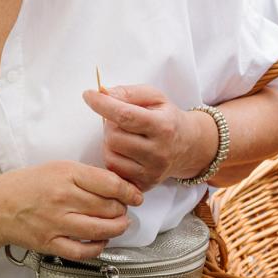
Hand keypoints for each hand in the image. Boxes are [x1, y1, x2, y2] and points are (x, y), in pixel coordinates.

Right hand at [0, 160, 142, 261]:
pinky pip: (83, 251)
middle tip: (122, 209)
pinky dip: (98, 248)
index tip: (135, 196)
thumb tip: (116, 187)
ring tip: (118, 225)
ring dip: (116, 229)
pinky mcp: (50, 243)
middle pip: (109, 208)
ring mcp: (56, 223)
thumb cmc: (26, 186)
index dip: (129, 191)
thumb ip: (86, 176)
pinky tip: (100, 241)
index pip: (110, 183)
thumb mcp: (57, 168)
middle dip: (122, 210)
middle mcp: (62, 198)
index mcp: (66, 175)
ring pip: (101, 230)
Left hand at [82, 83, 209, 191]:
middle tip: (120, 121)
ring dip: (110, 141)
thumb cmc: (167, 118)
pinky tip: (124, 151)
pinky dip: (113, 157)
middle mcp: (158, 152)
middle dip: (110, 124)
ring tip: (124, 136)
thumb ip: (129, 93)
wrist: (188, 147)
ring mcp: (151, 172)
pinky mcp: (143, 185)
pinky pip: (112, 170)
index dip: (103, 104)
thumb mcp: (155, 97)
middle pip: (113, 136)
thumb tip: (103, 93)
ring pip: (110, 154)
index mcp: (163, 127)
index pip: (126, 116)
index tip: (88, 95)